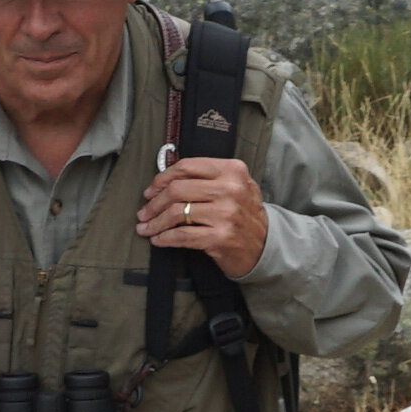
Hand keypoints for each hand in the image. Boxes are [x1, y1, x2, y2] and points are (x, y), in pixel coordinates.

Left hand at [140, 153, 267, 270]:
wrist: (266, 245)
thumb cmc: (245, 214)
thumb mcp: (236, 185)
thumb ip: (208, 177)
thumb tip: (166, 180)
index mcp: (232, 170)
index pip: (187, 167)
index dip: (162, 178)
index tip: (150, 190)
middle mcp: (230, 189)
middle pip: (177, 190)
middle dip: (154, 203)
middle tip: (144, 212)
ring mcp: (226, 214)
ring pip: (176, 213)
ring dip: (155, 222)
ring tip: (146, 227)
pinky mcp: (220, 237)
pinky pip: (182, 235)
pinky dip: (165, 238)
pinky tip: (158, 239)